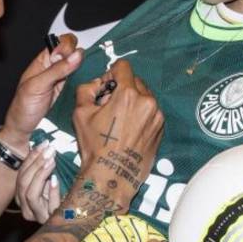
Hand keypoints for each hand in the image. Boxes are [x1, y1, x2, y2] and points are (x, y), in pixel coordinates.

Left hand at [1, 34, 82, 154]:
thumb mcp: (36, 86)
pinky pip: (84, 82)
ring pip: (81, 67)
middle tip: (81, 67)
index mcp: (43, 61)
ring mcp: (65, 81)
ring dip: (88, 68)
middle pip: (74, 53)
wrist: (24, 132)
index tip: (71, 57)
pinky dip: (89, 80)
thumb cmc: (23, 108)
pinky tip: (93, 81)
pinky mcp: (72, 92)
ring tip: (91, 73)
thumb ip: (56, 70)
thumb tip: (77, 54)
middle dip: (82, 56)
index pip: (61, 43)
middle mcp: (56, 68)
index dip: (68, 46)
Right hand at [14, 142, 60, 222]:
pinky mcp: (51, 220)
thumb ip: (43, 168)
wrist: (75, 217)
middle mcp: (26, 208)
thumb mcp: (50, 180)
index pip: (20, 175)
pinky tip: (55, 179)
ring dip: (40, 175)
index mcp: (22, 197)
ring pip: (31, 194)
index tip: (43, 144)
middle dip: (35, 164)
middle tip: (49, 151)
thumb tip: (44, 145)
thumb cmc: (63, 195)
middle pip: (23, 183)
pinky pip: (49, 206)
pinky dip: (51, 192)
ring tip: (52, 161)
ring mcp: (37, 216)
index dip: (30, 158)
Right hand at [72, 59, 163, 208]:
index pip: (123, 67)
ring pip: (144, 96)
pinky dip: (141, 114)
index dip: (111, 73)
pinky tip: (129, 129)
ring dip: (133, 101)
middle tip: (110, 106)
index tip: (105, 87)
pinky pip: (151, 112)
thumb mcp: (81, 113)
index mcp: (128, 94)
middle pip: (135, 81)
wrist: (112, 174)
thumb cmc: (95, 145)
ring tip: (119, 120)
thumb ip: (87, 89)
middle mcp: (147, 101)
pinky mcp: (161, 128)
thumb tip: (98, 83)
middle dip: (122, 88)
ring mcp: (157, 115)